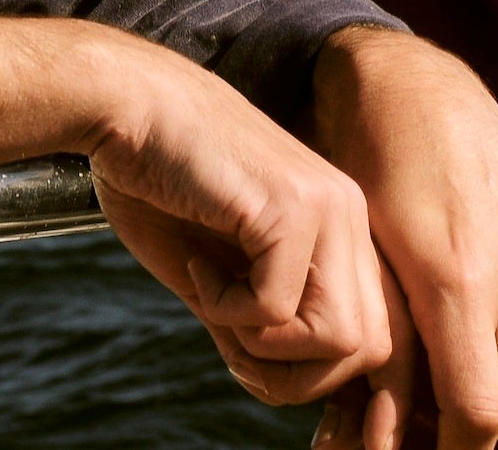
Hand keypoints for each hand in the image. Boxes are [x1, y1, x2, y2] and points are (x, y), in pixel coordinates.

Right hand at [0, 15, 392, 402]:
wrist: (121, 108)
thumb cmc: (157, 183)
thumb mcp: (219, 272)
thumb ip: (263, 321)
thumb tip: (290, 389)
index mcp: (340, 229)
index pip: (376, 336)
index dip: (318, 375)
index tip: (247, 360)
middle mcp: (349, 216)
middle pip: (371, 350)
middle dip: (295, 374)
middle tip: (230, 340)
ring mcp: (328, 208)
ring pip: (343, 339)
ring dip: (267, 347)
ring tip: (216, 300)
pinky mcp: (290, 206)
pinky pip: (278, 310)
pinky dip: (227, 310)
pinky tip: (196, 265)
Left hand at [307, 29, 497, 449]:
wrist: (413, 84)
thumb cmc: (360, 167)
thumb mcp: (357, 257)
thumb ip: (384, 344)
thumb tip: (376, 429)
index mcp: (456, 280)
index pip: (479, 414)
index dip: (452, 447)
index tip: (418, 445)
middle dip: (480, 427)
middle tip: (432, 418)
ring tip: (448, 370)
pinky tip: (472, 317)